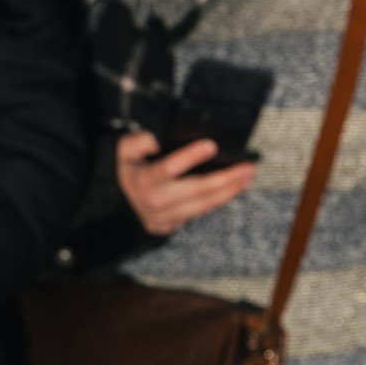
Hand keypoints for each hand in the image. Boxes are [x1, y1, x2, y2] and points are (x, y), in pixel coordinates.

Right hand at [115, 131, 255, 236]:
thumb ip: (137, 141)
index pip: (168, 168)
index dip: (190, 157)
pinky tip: (235, 188)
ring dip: (229, 191)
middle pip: (196, 190)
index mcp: (143, 179)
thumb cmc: (129, 170)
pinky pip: (201, 212)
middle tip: (247, 167)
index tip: (212, 145)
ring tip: (248, 176)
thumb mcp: (124, 151)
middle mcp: (155, 201)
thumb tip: (154, 139)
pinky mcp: (172, 225)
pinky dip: (220, 200)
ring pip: (203, 205)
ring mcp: (164, 216)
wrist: (118, 205)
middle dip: (225, 179)